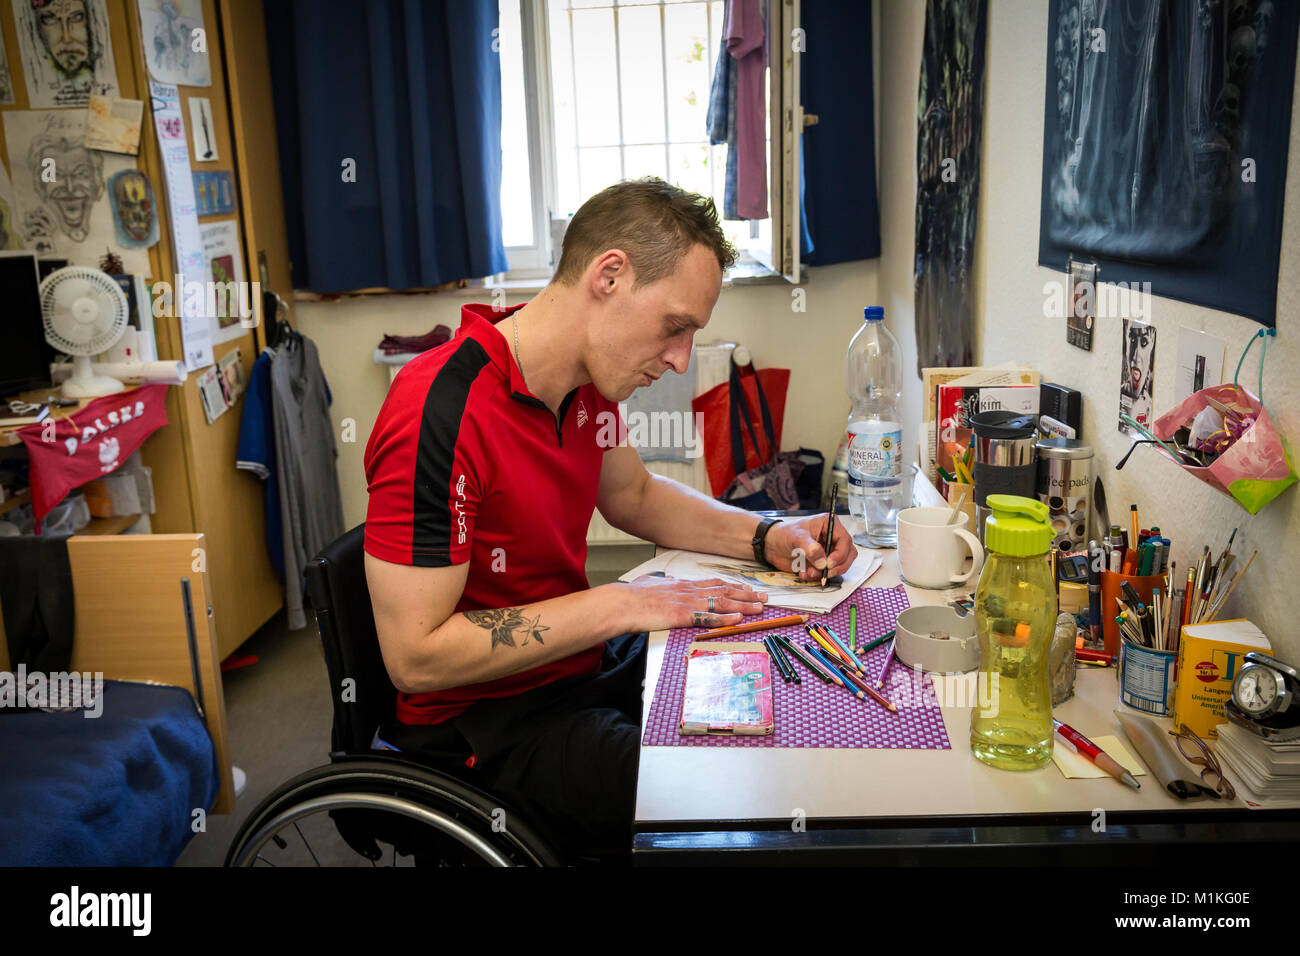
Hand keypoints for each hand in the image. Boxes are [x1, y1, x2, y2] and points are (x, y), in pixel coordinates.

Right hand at [619, 575, 767, 630]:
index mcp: (682, 585)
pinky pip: (708, 618)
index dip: (733, 586)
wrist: (620, 603)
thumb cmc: (631, 597)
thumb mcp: (649, 585)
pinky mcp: (682, 616)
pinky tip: (738, 619)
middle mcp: (689, 591)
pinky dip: (725, 618)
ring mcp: (686, 603)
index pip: (713, 584)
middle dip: (746, 594)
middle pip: (723, 591)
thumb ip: (660, 584)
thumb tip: (661, 581)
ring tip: (759, 608)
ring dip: (743, 605)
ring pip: (721, 603)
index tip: (746, 588)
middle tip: (763, 597)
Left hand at [764, 515, 858, 581]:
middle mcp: (832, 538)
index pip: (845, 541)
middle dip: (837, 566)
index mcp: (829, 525)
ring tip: (808, 573)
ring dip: (825, 573)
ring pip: (839, 566)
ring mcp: (828, 551)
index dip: (840, 554)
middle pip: (848, 555)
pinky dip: (817, 576)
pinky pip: (827, 573)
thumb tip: (822, 561)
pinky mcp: (822, 563)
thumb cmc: (784, 534)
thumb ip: (810, 548)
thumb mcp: (796, 537)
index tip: (829, 563)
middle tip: (824, 572)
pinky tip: (804, 573)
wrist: (772, 546)